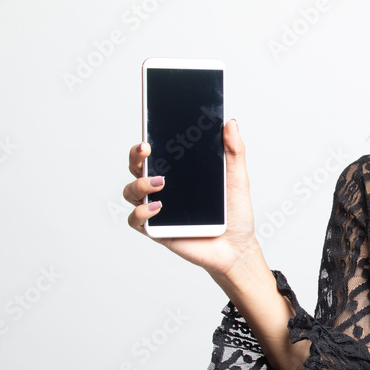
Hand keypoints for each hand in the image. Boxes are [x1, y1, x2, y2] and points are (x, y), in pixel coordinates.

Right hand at [122, 119, 260, 277]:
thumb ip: (234, 151)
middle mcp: (164, 188)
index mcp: (180, 172)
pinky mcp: (156, 230)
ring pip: (132, 191)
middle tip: (147, 149)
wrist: (237, 247)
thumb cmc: (235, 214)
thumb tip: (231, 122)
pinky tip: (158, 207)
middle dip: (136, 156)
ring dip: (140, 184)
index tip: (151, 133)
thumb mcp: (238, 179)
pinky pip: (136, 220)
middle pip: (137, 167)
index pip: (157, 151)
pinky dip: (141, 212)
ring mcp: (157, 209)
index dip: (148, 140)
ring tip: (160, 183)